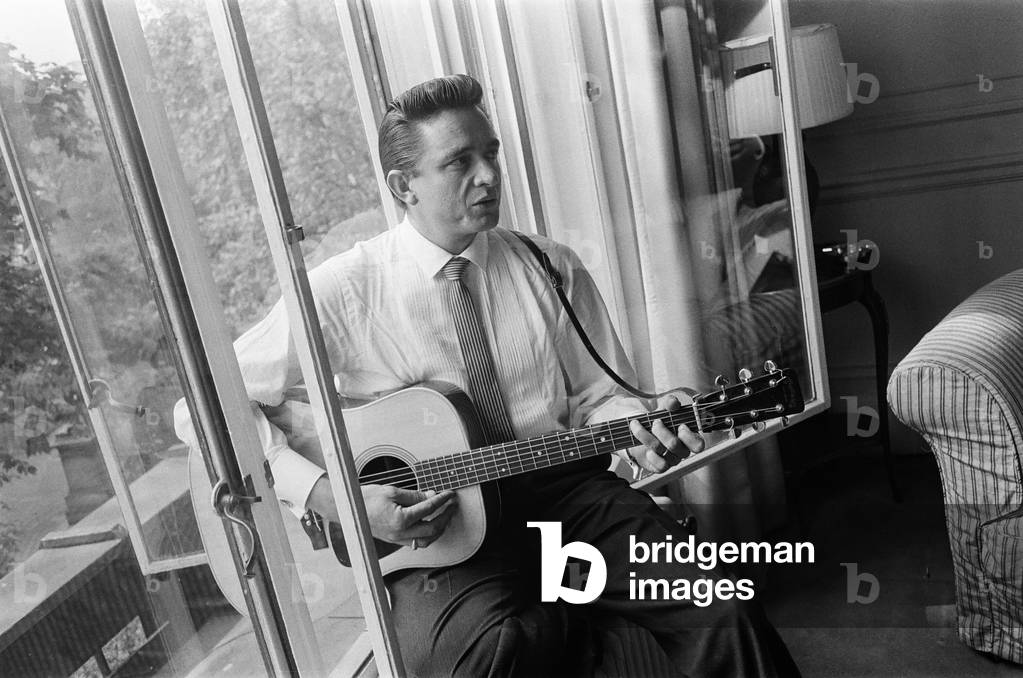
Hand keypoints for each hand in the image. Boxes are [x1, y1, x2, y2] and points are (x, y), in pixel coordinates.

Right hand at [307, 476, 457, 547]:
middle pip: (433, 529)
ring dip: (439, 529)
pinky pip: (417, 543)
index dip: (442, 500)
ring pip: (427, 541)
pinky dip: (428, 535)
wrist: (348, 509)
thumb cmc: (366, 498)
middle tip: (452, 505)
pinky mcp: (395, 541)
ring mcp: (398, 539)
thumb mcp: (392, 491)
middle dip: (446, 516)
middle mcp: (400, 533)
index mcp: (400, 519)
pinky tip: (431, 525)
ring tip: (446, 516)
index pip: (428, 509)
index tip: (450, 494)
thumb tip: (431, 496)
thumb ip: (414, 496)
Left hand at [625, 394, 704, 473]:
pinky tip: (644, 447)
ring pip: (661, 451)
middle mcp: (682, 451)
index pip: (698, 444)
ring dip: (645, 435)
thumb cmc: (659, 421)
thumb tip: (673, 402)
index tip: (680, 426)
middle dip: (661, 431)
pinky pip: (660, 466)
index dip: (689, 436)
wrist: (642, 432)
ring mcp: (672, 460)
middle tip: (655, 422)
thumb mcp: (664, 410)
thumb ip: (670, 403)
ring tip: (637, 425)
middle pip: (674, 445)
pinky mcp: (660, 467)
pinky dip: (651, 455)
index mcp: (689, 437)